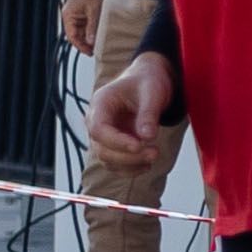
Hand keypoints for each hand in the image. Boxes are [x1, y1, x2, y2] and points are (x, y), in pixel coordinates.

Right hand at [60, 0, 104, 57]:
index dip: (80, 45)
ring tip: (97, 45)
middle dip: (84, 43)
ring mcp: (76, 16)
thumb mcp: (93, 12)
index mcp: (68, 16)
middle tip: (94, 51)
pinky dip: (90, 32)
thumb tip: (91, 42)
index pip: (72, 36)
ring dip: (88, 38)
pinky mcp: (82, 15)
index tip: (89, 52)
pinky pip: (85, 27)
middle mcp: (70, 17)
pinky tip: (97, 36)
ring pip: (80, 32)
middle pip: (75, 35)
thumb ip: (92, 27)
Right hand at [88, 45, 179, 172]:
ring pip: (108, 160)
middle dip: (128, 156)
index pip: (98, 129)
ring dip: (130, 164)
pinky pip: (116, 164)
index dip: (116, 141)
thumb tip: (148, 137)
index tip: (139, 145)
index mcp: (100, 104)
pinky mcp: (114, 145)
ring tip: (154, 156)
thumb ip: (148, 114)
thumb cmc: (147, 82)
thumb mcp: (152, 92)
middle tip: (155, 152)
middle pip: (101, 148)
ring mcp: (104, 135)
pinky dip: (130, 169)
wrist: (147, 83)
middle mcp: (96, 122)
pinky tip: (147, 164)